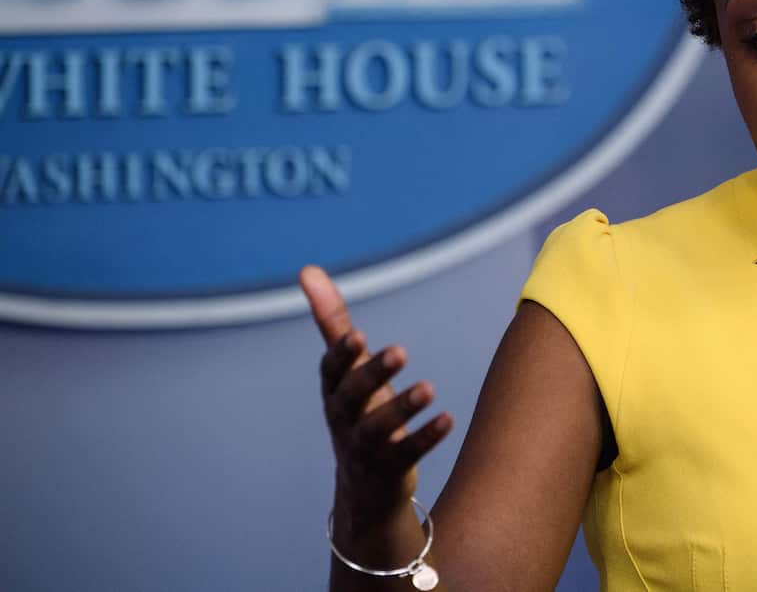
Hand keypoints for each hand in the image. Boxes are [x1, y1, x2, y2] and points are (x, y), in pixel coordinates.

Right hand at [301, 265, 453, 525]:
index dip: (342, 354)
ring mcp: (365, 446)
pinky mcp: (390, 467)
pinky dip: (427, 436)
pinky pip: (408, 452)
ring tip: (429, 387)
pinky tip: (448, 418)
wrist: (363, 487)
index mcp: (334, 391)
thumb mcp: (346, 369)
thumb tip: (307, 270)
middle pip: (353, 396)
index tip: (358, 336)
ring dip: (403, 406)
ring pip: (379, 428)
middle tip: (401, 350)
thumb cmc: (358, 410)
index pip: (332, 370)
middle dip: (373, 373)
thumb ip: (333, 322)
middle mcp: (344, 418)